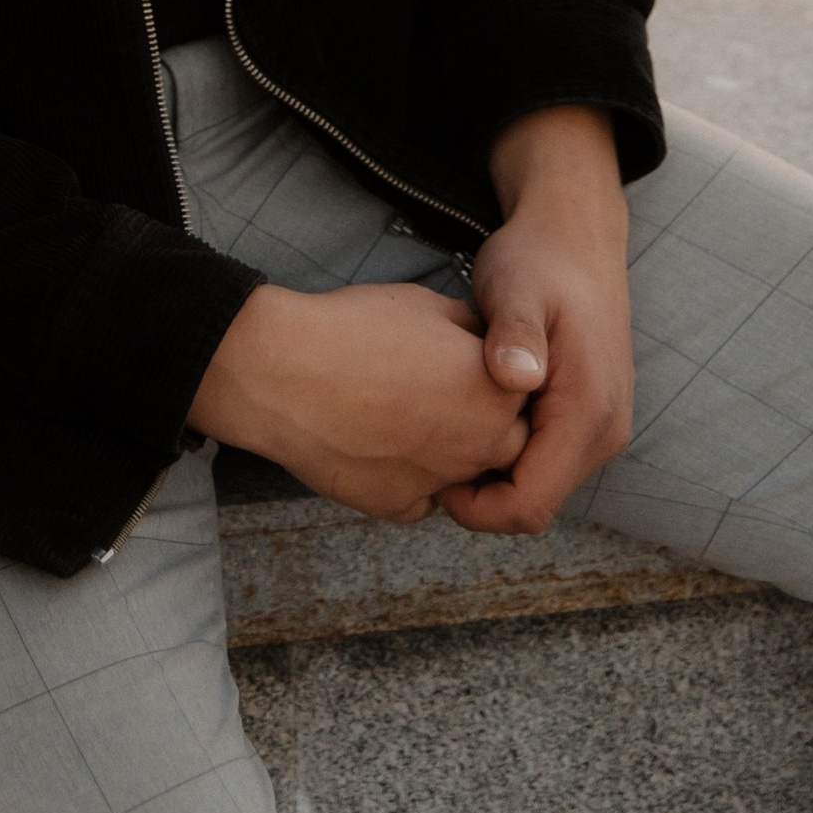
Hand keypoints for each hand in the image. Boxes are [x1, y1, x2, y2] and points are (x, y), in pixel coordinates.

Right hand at [187, 281, 527, 524]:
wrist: (286, 371)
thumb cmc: (358, 328)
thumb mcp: (430, 305)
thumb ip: (473, 332)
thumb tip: (485, 344)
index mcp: (497, 392)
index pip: (526, 395)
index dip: (498, 377)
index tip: (470, 364)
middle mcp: (480, 446)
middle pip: (505, 442)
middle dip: (483, 420)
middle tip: (441, 391)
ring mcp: (441, 483)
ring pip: (463, 473)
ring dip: (449, 450)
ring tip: (406, 411)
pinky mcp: (399, 507)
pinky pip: (421, 496)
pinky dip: (408, 475)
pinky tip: (377, 438)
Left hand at [437, 108, 635, 536]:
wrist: (575, 235)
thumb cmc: (539, 259)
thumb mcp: (517, 287)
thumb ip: (516, 334)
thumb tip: (517, 378)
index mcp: (588, 411)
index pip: (531, 504)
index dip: (477, 507)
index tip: (431, 474)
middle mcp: (605, 431)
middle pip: (535, 503)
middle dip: (481, 496)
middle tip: (429, 453)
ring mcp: (600, 427)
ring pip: (538, 485)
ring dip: (492, 474)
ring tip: (445, 434)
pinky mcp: (588, 418)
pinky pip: (543, 461)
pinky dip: (506, 454)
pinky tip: (469, 419)